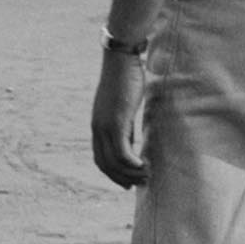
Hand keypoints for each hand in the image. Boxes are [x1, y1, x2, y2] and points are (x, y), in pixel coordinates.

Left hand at [91, 49, 147, 187]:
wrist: (121, 59)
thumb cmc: (125, 79)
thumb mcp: (124, 108)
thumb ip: (124, 126)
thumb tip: (130, 145)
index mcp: (98, 125)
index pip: (100, 158)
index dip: (112, 173)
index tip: (127, 182)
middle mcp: (98, 129)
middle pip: (105, 164)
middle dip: (121, 178)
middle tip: (139, 184)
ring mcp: (105, 126)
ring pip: (114, 162)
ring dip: (130, 174)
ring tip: (146, 176)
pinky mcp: (116, 123)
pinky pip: (122, 153)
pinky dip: (132, 164)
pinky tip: (144, 165)